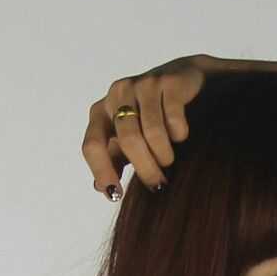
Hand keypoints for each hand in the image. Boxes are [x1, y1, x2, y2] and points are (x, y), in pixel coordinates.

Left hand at [82, 54, 207, 200]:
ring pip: (152, 132)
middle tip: (158, 184)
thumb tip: (100, 188)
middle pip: (128, 141)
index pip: (92, 144)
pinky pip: (173, 120)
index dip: (102, 171)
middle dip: (145, 168)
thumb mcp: (129, 138)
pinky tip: (180, 136)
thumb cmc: (151, 114)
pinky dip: (179, 135)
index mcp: (101, 111)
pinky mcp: (168, 82)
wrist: (184, 80)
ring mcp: (143, 85)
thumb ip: (114, 160)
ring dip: (164, 155)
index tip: (116, 195)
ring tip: (169, 161)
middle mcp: (117, 95)